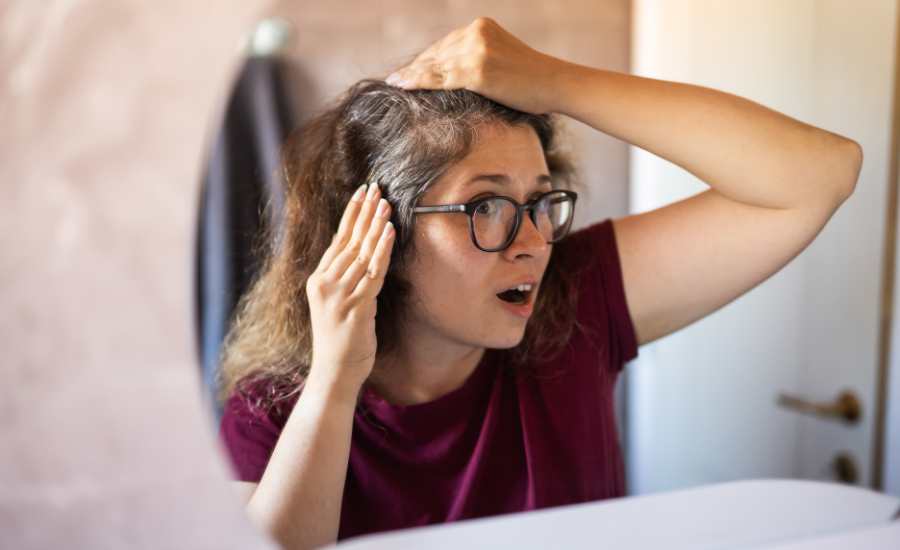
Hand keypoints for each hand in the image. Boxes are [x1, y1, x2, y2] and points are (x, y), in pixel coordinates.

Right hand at [306, 182, 394, 392]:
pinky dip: (381, 251)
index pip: (338, 239)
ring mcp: (339, 296)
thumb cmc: (340, 340)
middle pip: (349, 241)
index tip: (363, 192)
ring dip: (374, 226)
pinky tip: (389, 232)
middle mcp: (325, 284)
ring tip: (386, 203)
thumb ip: (346, 279)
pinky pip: (372, 273)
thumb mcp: (338, 304)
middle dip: (364, 212)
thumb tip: (364, 254)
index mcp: (319, 280)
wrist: (334, 372)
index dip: (351, 214)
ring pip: (361, 253)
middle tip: (377, 188)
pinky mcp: (355, 308)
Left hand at [385, 17, 565, 114]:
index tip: (407, 70)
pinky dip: (418, 82)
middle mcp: (476, 33)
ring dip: (411, 76)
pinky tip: (403, 86)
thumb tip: (451, 75)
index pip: (445, 45)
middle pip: (436, 53)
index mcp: (481, 27)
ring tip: (395, 84)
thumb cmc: (532, 80)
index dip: (424, 59)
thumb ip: (477, 58)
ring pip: (435, 65)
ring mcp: (476, 51)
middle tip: (395, 79)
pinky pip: (440, 78)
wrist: (555, 84)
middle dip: (415, 68)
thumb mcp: (502, 58)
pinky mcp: (477, 71)